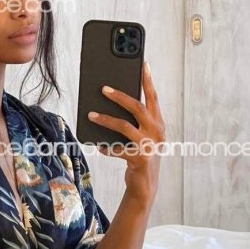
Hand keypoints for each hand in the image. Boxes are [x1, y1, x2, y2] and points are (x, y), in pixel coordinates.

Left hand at [87, 61, 165, 205]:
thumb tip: (112, 102)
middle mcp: (157, 132)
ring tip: (91, 115)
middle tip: (103, 88)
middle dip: (120, 96)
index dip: (148, 80)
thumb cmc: (140, 155)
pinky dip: (107, 148)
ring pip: (125, 126)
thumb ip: (134, 121)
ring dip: (106, 120)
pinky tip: (99, 146)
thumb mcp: (142, 136)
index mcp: (158, 123)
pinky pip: (118, 150)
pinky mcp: (139, 159)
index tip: (144, 63)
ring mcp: (149, 146)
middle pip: (138, 108)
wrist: (146, 185)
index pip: (153, 97)